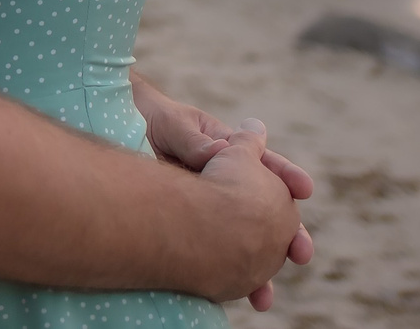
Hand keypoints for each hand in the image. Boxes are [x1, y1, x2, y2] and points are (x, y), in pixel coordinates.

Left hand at [131, 79, 313, 311]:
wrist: (115, 133)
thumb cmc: (148, 120)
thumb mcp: (171, 124)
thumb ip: (193, 139)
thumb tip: (219, 153)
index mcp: (229, 150)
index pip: (264, 163)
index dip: (285, 175)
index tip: (304, 188)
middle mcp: (227, 183)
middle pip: (265, 211)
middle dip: (287, 233)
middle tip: (302, 252)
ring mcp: (211, 209)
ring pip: (244, 242)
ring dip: (259, 271)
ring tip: (265, 296)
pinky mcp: (192, 232)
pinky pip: (214, 255)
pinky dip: (225, 278)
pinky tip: (230, 298)